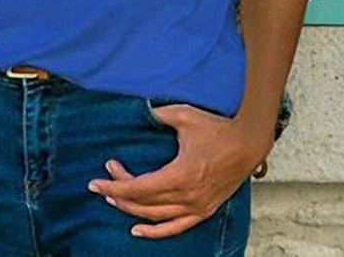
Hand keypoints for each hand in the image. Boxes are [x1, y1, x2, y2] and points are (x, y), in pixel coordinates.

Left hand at [87, 103, 270, 238]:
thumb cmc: (217, 128)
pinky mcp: (204, 210)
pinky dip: (155, 232)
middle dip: (119, 193)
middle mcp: (187, 196)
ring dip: (131, 210)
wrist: (248, 143)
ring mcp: (196, 207)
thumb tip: (139, 110)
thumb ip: (159, 114)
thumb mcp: (185, 116)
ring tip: (114, 199)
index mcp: (180, 175)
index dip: (113, 186)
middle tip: (105, 180)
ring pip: (155, 217)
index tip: (95, 182)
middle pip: (142, 203)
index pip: (138, 188)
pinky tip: (137, 230)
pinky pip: (175, 227)